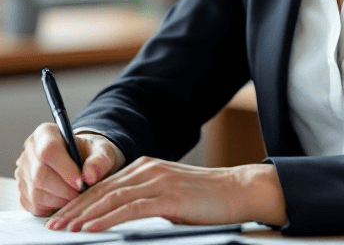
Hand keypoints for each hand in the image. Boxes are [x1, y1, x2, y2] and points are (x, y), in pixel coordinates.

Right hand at [15, 123, 124, 215]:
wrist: (84, 163)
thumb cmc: (92, 154)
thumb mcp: (103, 151)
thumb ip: (100, 160)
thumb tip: (89, 176)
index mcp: (45, 133)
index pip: (48, 150)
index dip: (65, 169)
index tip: (82, 182)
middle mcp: (29, 152)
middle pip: (40, 175)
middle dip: (65, 188)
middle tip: (82, 193)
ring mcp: (23, 174)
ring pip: (36, 193)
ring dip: (61, 200)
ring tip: (77, 195)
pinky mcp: (23, 193)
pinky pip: (36, 206)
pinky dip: (54, 207)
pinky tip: (67, 199)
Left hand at [45, 158, 287, 231]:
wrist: (237, 191)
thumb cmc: (204, 199)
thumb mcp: (168, 197)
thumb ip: (143, 201)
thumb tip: (115, 219)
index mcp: (147, 167)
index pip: (104, 185)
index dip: (79, 202)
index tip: (59, 218)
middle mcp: (149, 168)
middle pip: (102, 190)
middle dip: (73, 210)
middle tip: (51, 227)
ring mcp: (159, 180)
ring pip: (111, 198)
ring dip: (83, 217)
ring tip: (62, 232)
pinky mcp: (168, 196)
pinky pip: (130, 208)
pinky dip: (106, 220)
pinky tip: (90, 230)